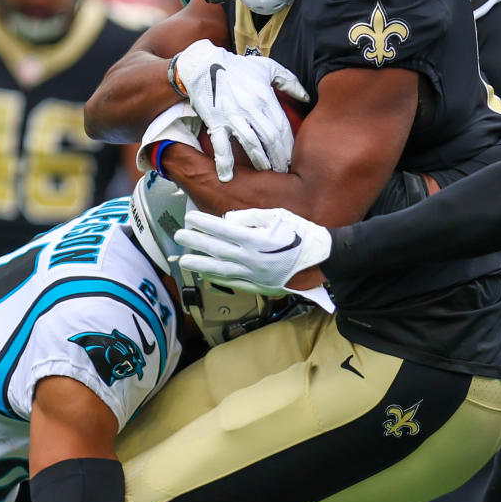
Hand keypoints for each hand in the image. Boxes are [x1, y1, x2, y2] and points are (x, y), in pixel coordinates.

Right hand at [168, 39, 306, 180]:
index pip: (282, 126)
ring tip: (268, 172)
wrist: (204, 64)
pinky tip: (227, 176)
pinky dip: (224, 161)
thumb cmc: (238, 67)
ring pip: (251, 144)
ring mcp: (232, 116)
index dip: (289, 144)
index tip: (295, 156)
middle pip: (270, 138)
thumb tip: (307, 97)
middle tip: (285, 170)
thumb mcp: (268, 67)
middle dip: (279, 157)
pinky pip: (220, 144)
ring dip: (260, 161)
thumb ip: (290, 81)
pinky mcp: (215, 121)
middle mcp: (250, 108)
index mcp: (264, 96)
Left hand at [176, 207, 331, 293]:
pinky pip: (233, 283)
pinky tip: (205, 274)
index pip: (222, 230)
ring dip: (200, 264)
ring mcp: (254, 275)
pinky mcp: (258, 286)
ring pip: (220, 270)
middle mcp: (252, 259)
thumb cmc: (301, 234)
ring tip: (184, 260)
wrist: (321, 259)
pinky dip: (217, 278)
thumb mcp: (278, 216)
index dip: (203, 224)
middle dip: (196, 242)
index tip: (190, 218)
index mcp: (256, 239)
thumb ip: (250, 217)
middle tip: (179, 236)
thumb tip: (226, 221)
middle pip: (217, 250)